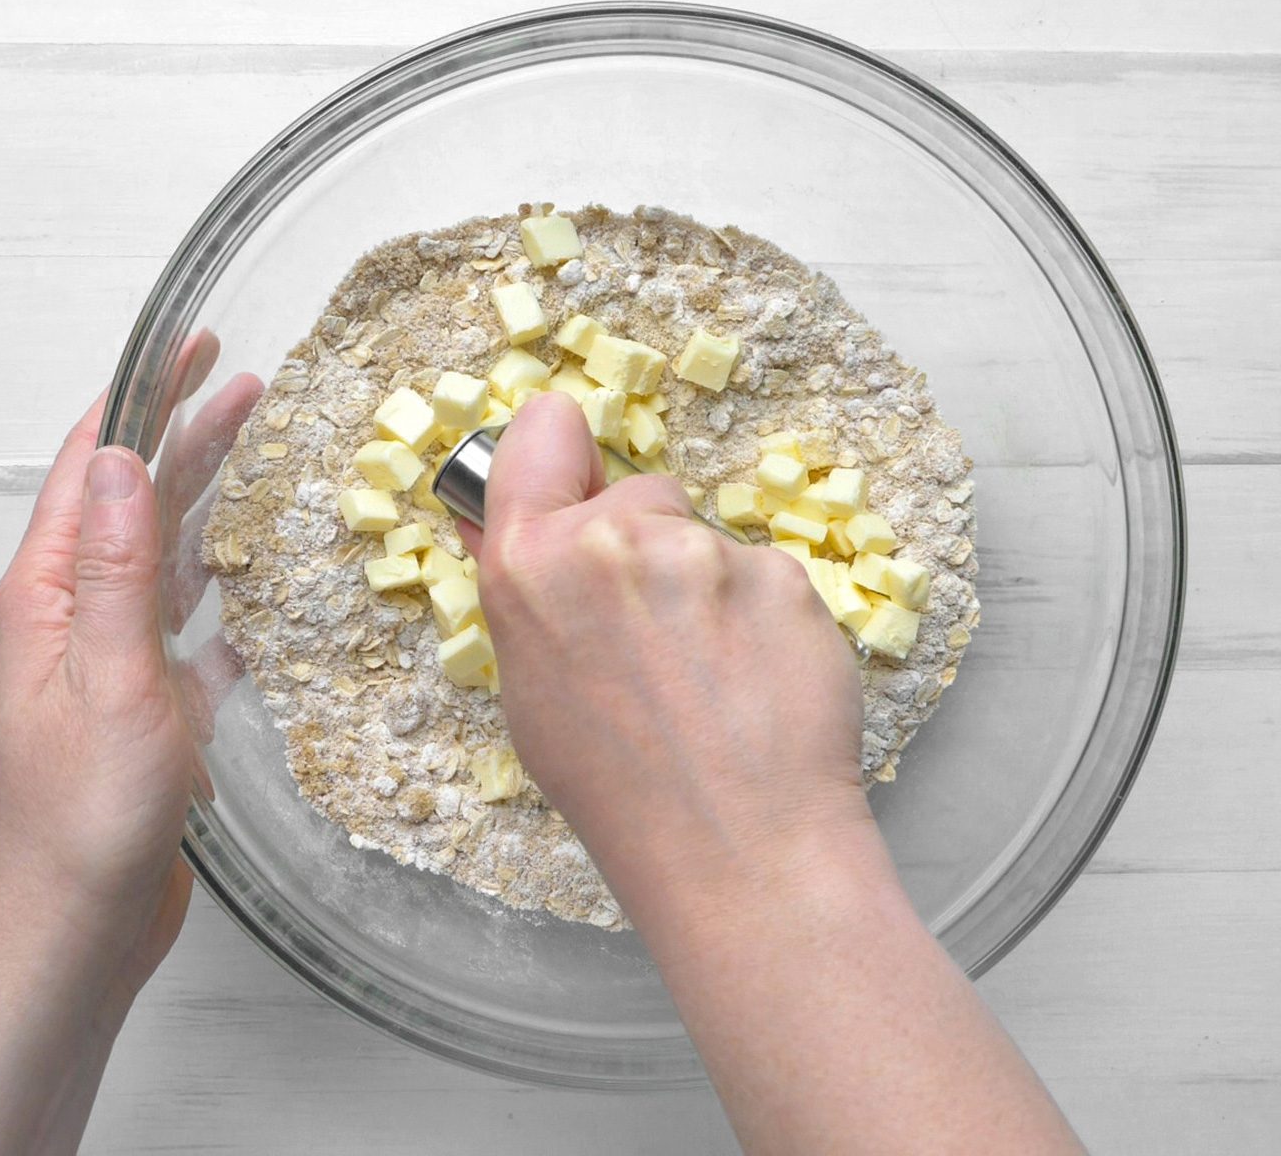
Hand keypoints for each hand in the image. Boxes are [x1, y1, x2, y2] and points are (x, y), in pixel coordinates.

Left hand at [0, 334, 260, 993]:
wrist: (78, 926)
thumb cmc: (86, 821)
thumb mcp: (111, 684)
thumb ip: (115, 571)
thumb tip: (121, 459)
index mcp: (46, 595)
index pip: (91, 464)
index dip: (141, 396)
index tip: (191, 343)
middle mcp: (70, 613)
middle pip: (130, 496)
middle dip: (184, 430)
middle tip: (247, 380)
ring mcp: (105, 656)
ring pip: (159, 549)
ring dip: (203, 492)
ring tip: (254, 443)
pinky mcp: (141, 698)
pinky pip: (182, 617)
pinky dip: (217, 580)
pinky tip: (252, 571)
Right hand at [465, 395, 1081, 1154]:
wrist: (738, 849)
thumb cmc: (621, 790)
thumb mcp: (532, 693)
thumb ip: (525, 592)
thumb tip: (499, 522)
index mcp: (530, 568)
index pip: (542, 431)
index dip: (561, 456)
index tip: (577, 490)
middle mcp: (612, 542)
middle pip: (636, 496)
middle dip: (645, 547)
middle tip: (655, 645)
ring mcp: (705, 554)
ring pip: (704, 542)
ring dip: (707, 590)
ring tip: (709, 682)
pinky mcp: (782, 574)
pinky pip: (765, 575)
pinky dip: (763, 618)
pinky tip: (755, 684)